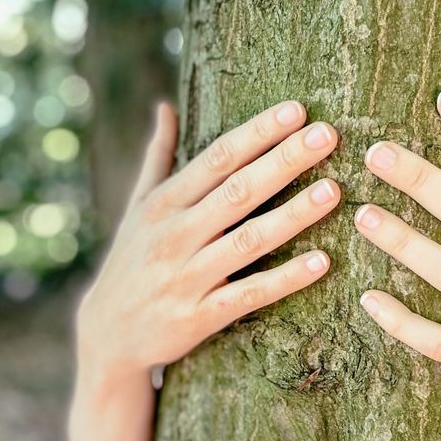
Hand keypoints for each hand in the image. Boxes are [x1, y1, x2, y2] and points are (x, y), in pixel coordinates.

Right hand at [76, 98, 341, 390]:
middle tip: (327, 134)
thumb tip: (165, 107)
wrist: (108, 333)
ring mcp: (186, 277)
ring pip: (248, 241)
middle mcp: (174, 236)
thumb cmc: (130, 260)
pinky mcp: (199, 316)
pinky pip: (249, 294)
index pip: (216, 160)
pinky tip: (321, 262)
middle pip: (237, 192)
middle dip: (283, 162)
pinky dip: (285, 280)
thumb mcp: (136, 207)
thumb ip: (156, 158)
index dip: (257, 134)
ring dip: (292, 216)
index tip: (296, 110)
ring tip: (333, 191)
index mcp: (162, 205)